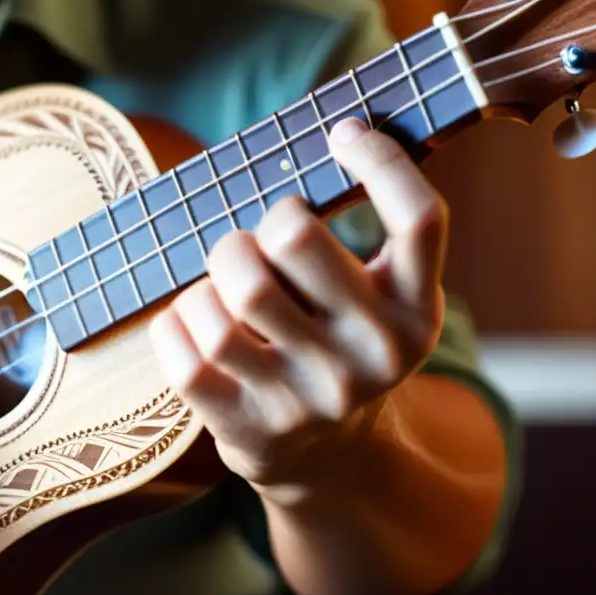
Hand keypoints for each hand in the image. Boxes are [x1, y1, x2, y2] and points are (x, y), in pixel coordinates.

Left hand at [149, 117, 446, 499]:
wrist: (329, 460)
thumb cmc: (340, 347)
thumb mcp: (377, 303)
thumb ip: (360, 241)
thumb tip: (329, 138)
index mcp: (414, 313)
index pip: (421, 219)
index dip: (381, 161)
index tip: (341, 134)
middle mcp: (372, 355)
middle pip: (293, 239)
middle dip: (264, 219)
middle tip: (260, 237)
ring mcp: (310, 396)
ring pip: (232, 295)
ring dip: (212, 273)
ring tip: (221, 283)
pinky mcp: (251, 427)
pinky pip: (186, 355)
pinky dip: (173, 322)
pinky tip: (188, 319)